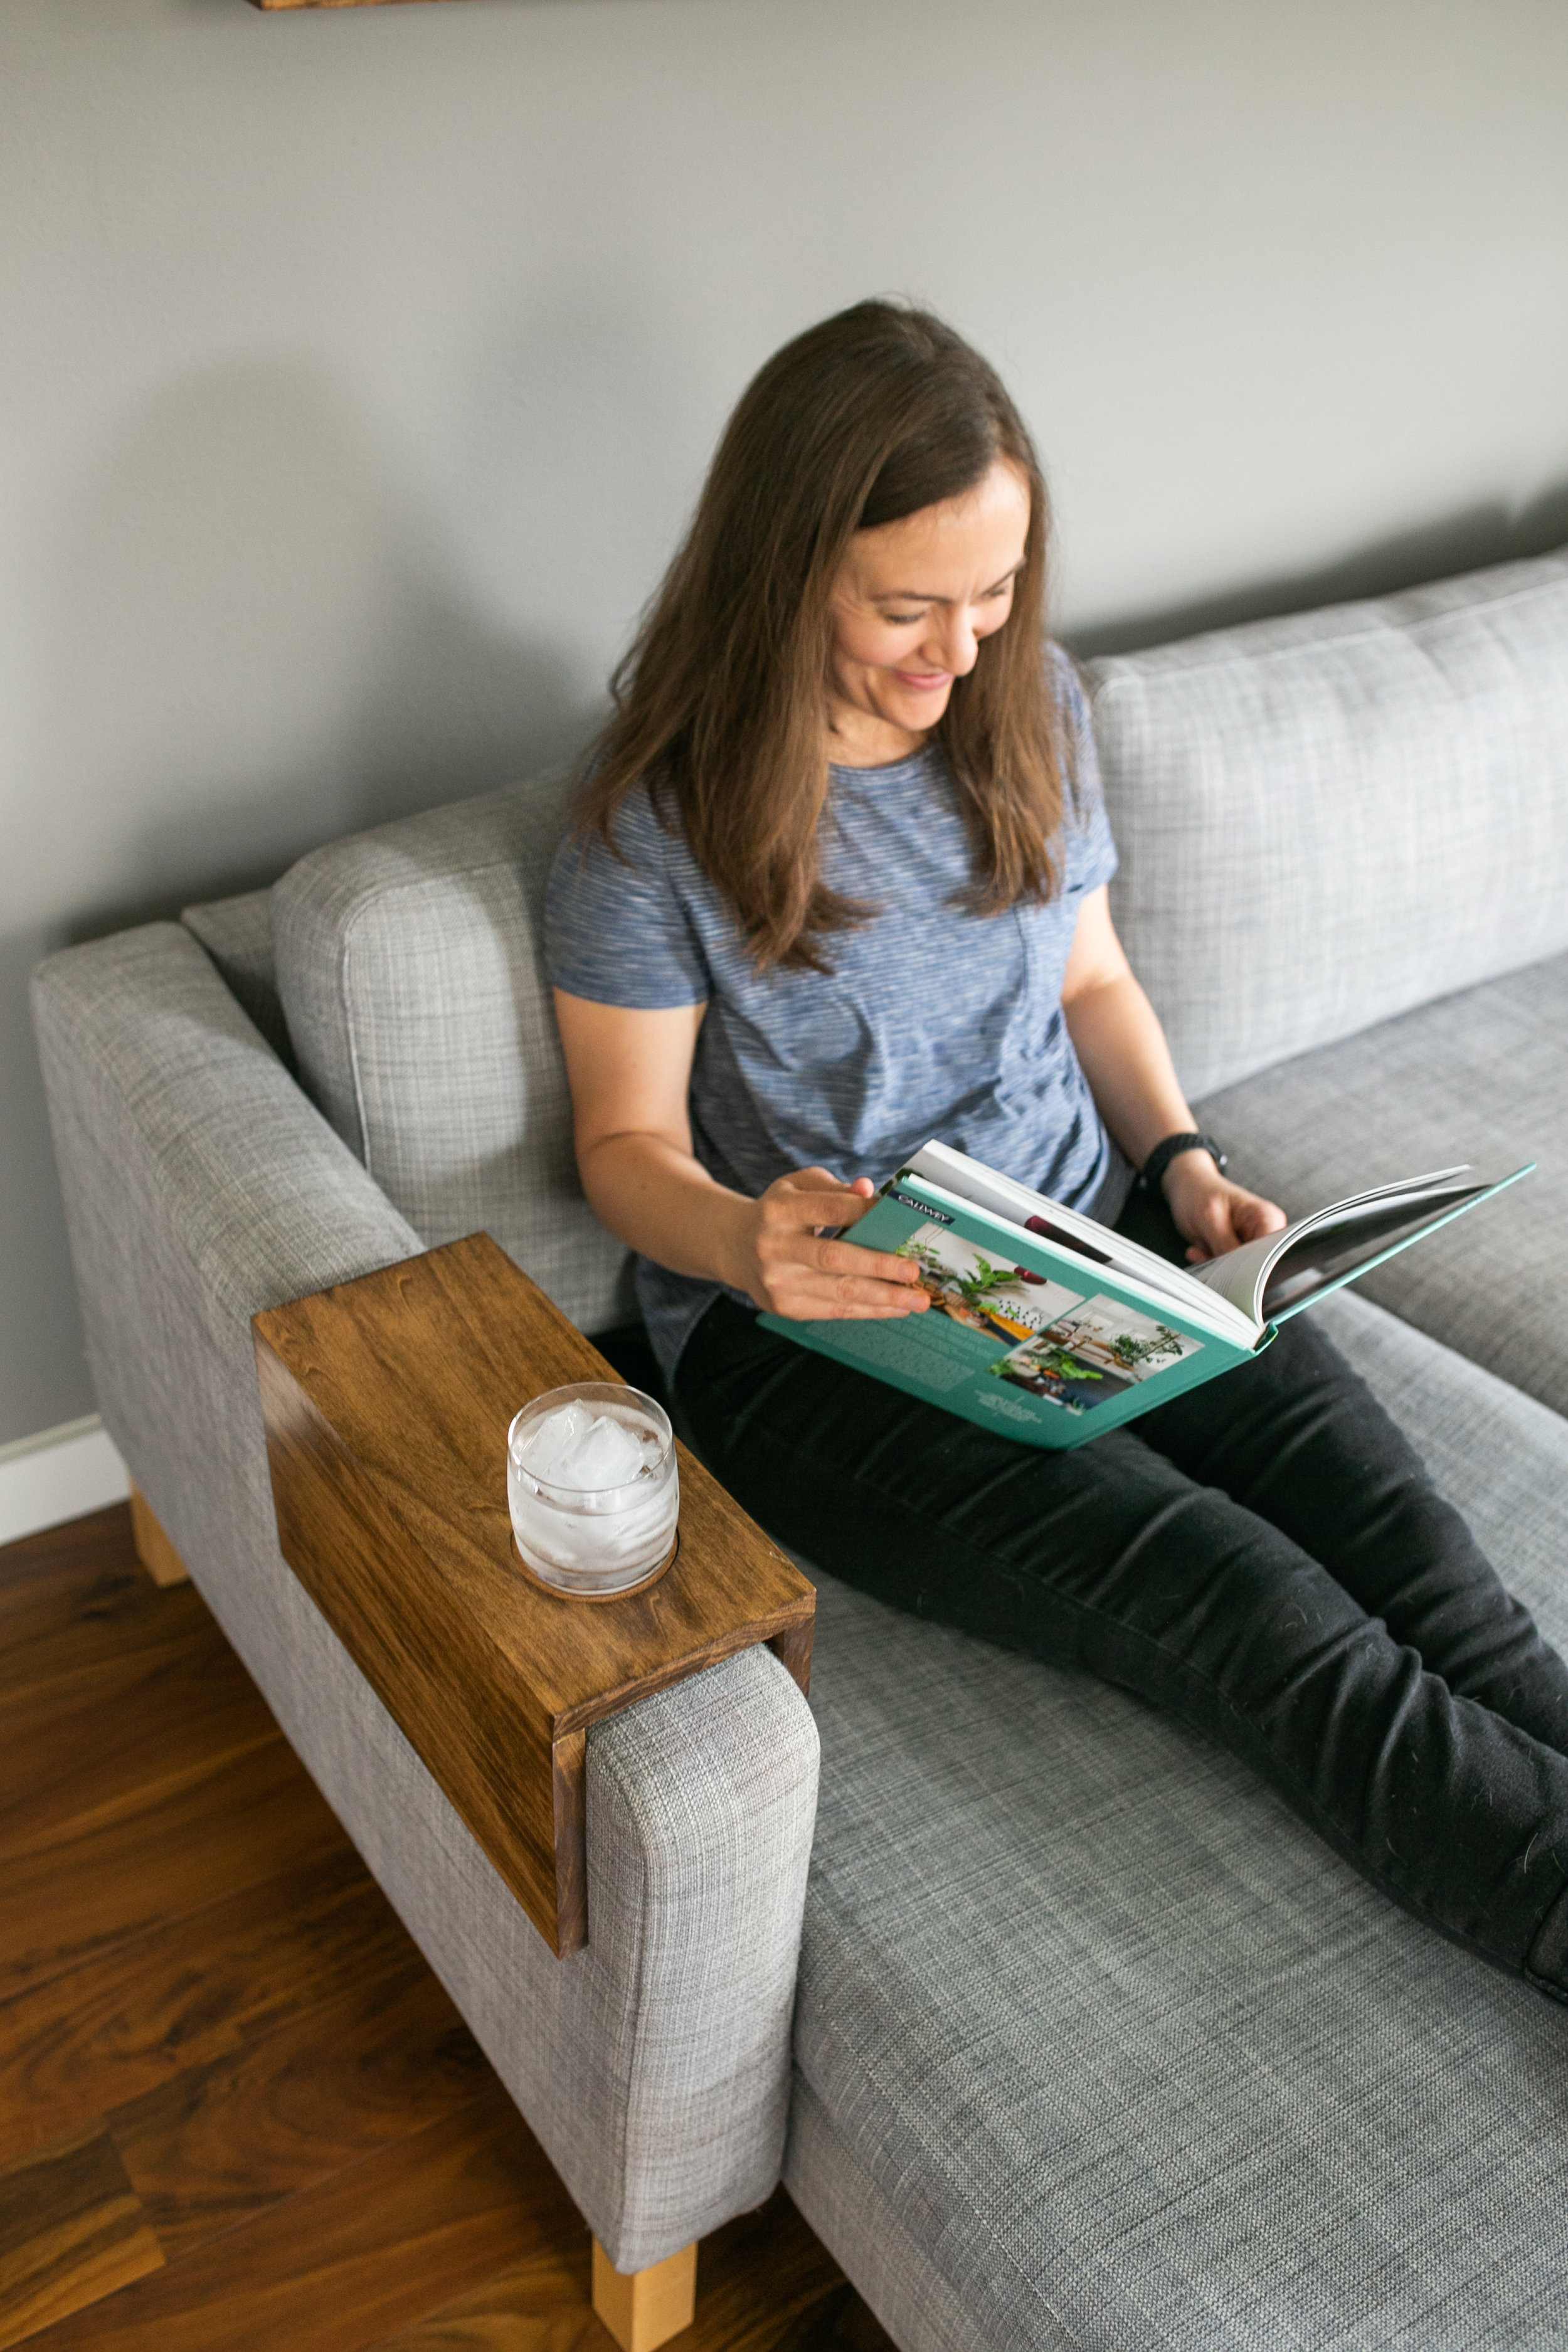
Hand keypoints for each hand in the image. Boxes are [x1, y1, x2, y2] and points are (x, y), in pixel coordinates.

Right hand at [731, 1169, 929, 1319]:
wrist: (734, 1247)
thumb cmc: (779, 1212)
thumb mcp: (797, 1187)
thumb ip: (834, 1188)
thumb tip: (869, 1190)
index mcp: (779, 1210)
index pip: (828, 1209)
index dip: (864, 1212)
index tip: (898, 1217)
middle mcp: (775, 1247)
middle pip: (834, 1257)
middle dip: (879, 1265)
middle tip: (913, 1271)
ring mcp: (779, 1282)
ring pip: (839, 1292)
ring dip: (884, 1298)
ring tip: (917, 1300)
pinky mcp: (785, 1307)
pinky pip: (834, 1311)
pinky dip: (869, 1310)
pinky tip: (895, 1308)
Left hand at [1162, 1152, 1286, 1263]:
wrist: (1186, 1187)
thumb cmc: (1199, 1193)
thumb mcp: (1210, 1218)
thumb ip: (1225, 1245)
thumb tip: (1237, 1273)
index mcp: (1267, 1218)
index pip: (1271, 1255)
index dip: (1253, 1269)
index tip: (1229, 1269)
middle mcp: (1263, 1232)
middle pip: (1256, 1267)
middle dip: (1229, 1268)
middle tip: (1206, 1254)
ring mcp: (1249, 1243)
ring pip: (1238, 1271)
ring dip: (1215, 1265)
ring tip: (1200, 1246)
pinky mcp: (1235, 1252)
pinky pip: (1225, 1270)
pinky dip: (1209, 1263)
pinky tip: (1198, 1249)